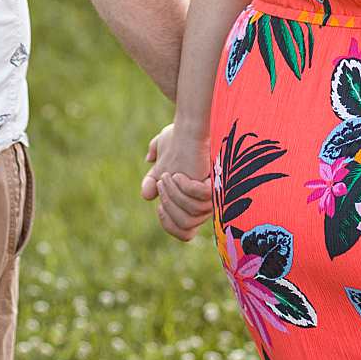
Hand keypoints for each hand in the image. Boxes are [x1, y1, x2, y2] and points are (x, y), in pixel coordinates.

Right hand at [140, 121, 212, 241]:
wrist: (189, 126)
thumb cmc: (177, 142)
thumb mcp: (162, 164)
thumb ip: (153, 178)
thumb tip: (147, 194)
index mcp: (194, 205)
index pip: (185, 233)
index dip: (169, 224)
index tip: (159, 208)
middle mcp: (205, 204)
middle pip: (185, 225)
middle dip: (168, 205)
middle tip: (162, 183)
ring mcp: (210, 196)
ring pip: (190, 213)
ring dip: (173, 194)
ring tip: (169, 175)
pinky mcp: (213, 184)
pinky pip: (198, 197)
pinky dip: (184, 187)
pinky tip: (179, 174)